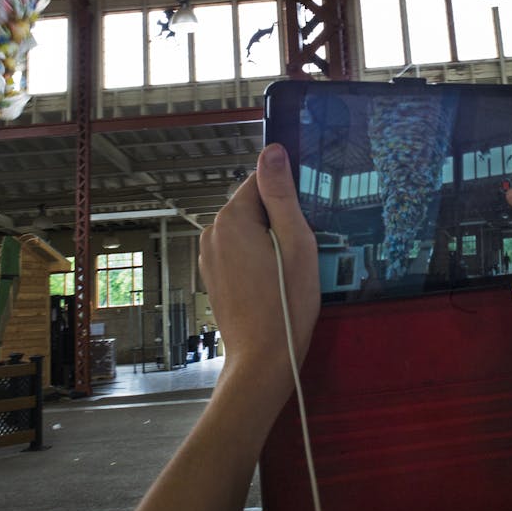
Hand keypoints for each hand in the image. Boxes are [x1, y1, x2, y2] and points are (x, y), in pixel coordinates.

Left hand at [201, 144, 319, 395]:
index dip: (288, 201)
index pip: (263, 182)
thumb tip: (272, 152)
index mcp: (232, 219)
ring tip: (285, 273)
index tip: (302, 225)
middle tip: (298, 255)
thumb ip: (282, 194)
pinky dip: (258, 259)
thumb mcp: (297, 243)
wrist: (262, 358)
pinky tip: (272, 283)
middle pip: (254, 206)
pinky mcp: (213, 274)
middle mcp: (213, 232)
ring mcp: (209, 255)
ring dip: (269, 241)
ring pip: (248, 229)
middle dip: (279, 222)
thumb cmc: (285, 305)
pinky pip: (240, 250)